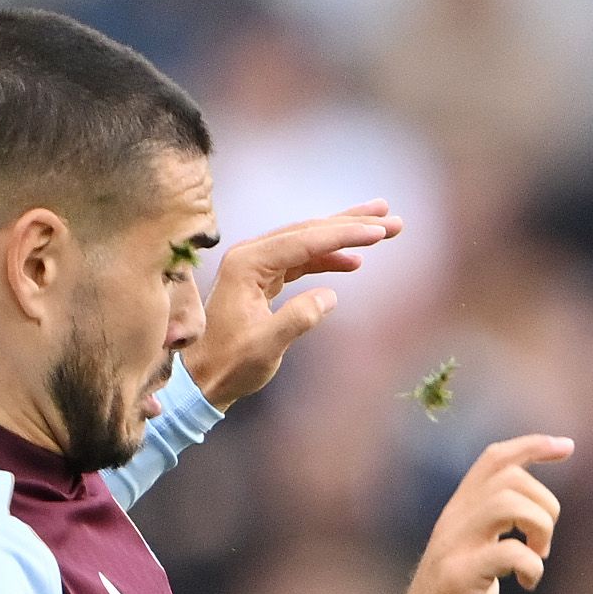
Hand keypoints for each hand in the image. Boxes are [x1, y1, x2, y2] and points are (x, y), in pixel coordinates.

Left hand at [190, 202, 398, 410]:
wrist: (202, 376)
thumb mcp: (266, 346)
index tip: (380, 231)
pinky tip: (354, 261)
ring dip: (344, 236)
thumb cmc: (229, 363)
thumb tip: (331, 296)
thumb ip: (299, 318)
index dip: (346, 235)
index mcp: (248, 264)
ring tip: (380, 230)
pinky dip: (329, 258)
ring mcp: (256, 266)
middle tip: (390, 217)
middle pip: (309, 231)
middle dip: (352, 224)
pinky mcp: (263, 279)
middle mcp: (251, 256)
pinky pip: (302, 260)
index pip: (305, 241)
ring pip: (308, 242)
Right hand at [395, 435, 572, 593]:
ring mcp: (456, 547)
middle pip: (509, 477)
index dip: (533, 446)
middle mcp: (454, 520)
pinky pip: (509, 551)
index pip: (494, 458)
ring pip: (508, 503)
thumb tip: (536, 511)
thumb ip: (495, 527)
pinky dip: (532, 565)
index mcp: (459, 511)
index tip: (568, 447)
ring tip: (539, 558)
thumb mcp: (475, 551)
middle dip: (544, 504)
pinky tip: (527, 582)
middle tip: (544, 543)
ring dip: (540, 529)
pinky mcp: (462, 577)